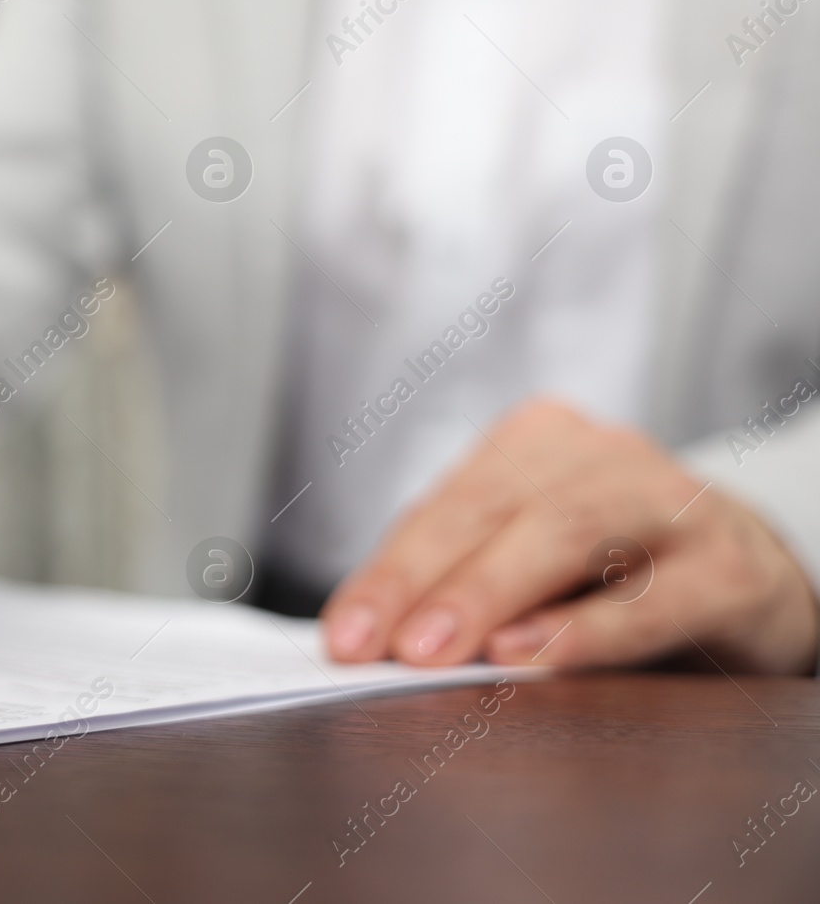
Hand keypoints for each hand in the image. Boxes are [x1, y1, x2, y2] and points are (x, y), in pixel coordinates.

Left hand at [320, 398, 819, 674]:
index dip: (388, 573)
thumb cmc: (623, 574)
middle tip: (379, 646)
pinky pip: (652, 597)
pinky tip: (534, 656)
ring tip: (437, 650)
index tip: (344, 636)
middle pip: (492, 511)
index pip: (444, 508)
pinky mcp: (731, 567)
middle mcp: (601, 456)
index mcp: (536, 445)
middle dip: (423, 581)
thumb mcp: (534, 566)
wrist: (757, 583)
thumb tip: (374, 636)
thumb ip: (462, 585)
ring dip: (490, 594)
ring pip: (564, 533)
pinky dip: (588, 629)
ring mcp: (671, 501)